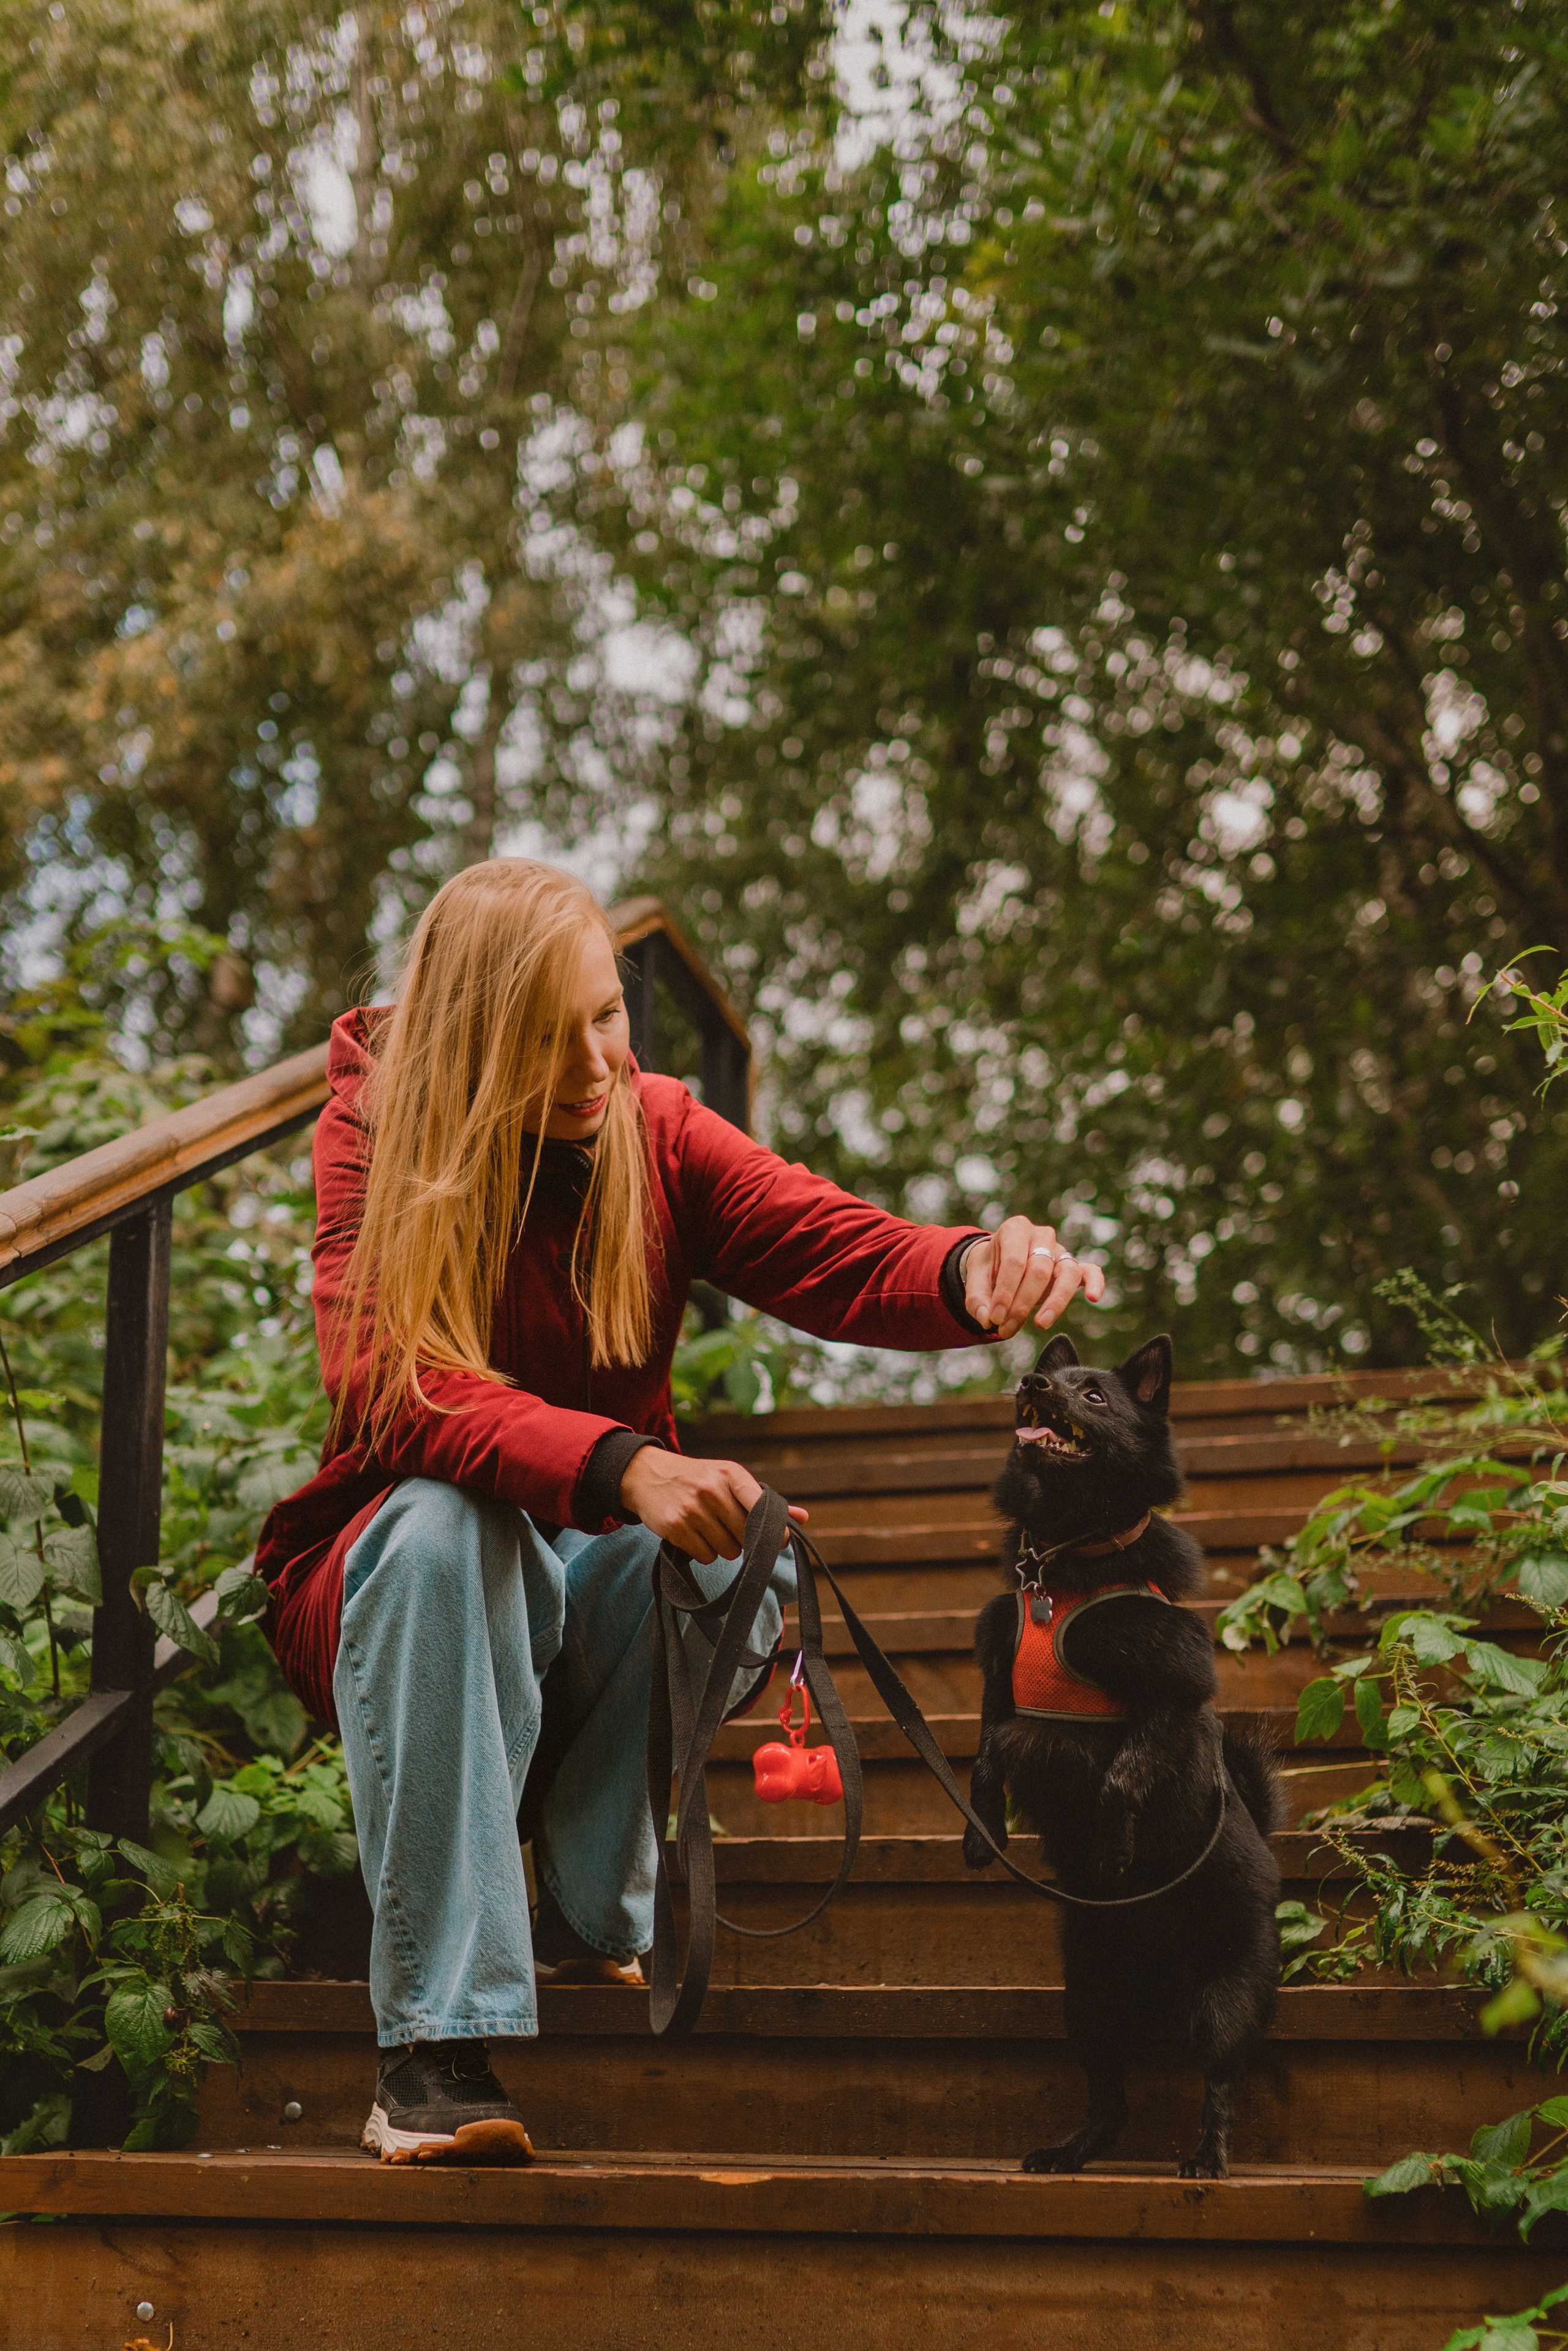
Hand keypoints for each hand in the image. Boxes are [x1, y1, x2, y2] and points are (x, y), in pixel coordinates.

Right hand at [619, 1447, 808, 1564]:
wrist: (646, 1474)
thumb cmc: (699, 1479)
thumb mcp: (729, 1480)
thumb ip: (765, 1500)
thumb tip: (803, 1518)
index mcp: (731, 1474)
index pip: (762, 1506)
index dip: (775, 1530)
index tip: (780, 1541)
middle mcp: (712, 1490)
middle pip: (747, 1535)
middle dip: (743, 1539)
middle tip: (730, 1529)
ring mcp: (693, 1509)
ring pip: (728, 1550)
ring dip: (724, 1548)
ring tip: (710, 1530)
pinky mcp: (676, 1527)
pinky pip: (706, 1556)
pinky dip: (705, 1553)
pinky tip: (695, 1536)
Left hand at [963, 1216, 1105, 1340]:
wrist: (1000, 1261)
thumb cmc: (990, 1266)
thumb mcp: (976, 1276)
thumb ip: (977, 1297)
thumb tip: (986, 1318)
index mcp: (1015, 1229)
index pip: (1014, 1262)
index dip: (1005, 1293)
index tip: (994, 1318)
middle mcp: (1041, 1235)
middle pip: (1039, 1270)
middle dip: (1022, 1303)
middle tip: (1006, 1328)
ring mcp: (1060, 1250)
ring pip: (1067, 1272)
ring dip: (1055, 1302)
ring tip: (1041, 1324)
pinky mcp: (1073, 1266)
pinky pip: (1090, 1271)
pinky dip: (1095, 1282)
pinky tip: (1093, 1297)